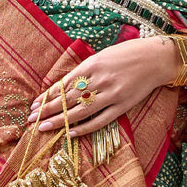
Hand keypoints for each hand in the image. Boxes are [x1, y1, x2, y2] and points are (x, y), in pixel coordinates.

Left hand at [27, 36, 180, 137]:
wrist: (155, 59)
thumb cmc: (127, 53)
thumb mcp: (102, 56)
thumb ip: (85, 70)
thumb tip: (64, 86)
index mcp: (93, 64)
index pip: (64, 84)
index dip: (47, 96)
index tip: (34, 105)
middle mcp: (99, 80)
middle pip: (68, 99)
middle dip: (48, 110)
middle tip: (31, 119)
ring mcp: (111, 94)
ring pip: (80, 111)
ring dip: (60, 121)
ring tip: (44, 127)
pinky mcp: (122, 106)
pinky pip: (100, 120)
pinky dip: (84, 128)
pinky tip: (71, 133)